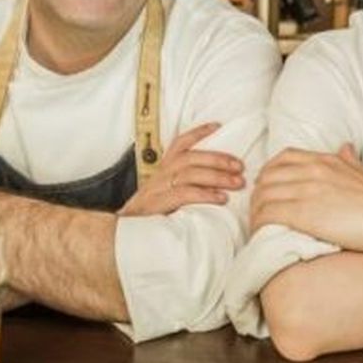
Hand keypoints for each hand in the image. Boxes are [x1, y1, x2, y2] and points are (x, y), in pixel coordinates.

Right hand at [118, 123, 245, 216]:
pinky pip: (183, 194)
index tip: (217, 125)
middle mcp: (159, 176)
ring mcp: (156, 189)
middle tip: (240, 166)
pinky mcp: (156, 204)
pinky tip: (221, 199)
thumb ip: (185, 188)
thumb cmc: (150, 218)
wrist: (122, 237)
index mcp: (162, 171)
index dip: (197, 133)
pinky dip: (205, 194)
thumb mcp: (165, 197)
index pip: (179, 145)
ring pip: (189, 173)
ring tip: (237, 182)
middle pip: (190, 158)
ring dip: (217, 176)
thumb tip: (217, 185)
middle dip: (218, 159)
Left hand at [250, 145, 362, 252]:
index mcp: (325, 160)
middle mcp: (312, 171)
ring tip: (258, 224)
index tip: (268, 188)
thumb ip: (350, 159)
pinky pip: (268, 215)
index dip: (269, 173)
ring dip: (256, 211)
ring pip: (263, 196)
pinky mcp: (303, 213)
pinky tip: (262, 233)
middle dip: (258, 194)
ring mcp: (306, 191)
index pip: (283, 158)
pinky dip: (259, 224)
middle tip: (259, 210)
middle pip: (268, 177)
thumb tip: (346, 146)